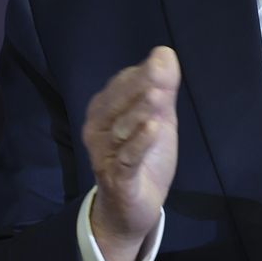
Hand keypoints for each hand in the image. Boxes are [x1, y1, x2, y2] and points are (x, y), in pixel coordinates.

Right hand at [82, 46, 180, 260]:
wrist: (133, 208)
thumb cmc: (143, 158)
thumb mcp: (158, 119)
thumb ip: (162, 89)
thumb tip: (165, 52)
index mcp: (104, 111)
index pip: (120, 86)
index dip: (141, 73)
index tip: (162, 61)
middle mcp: (97, 130)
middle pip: (116, 104)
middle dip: (139, 86)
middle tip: (160, 71)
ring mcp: (104, 155)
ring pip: (121, 130)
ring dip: (139, 112)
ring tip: (158, 96)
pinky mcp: (117, 178)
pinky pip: (126, 158)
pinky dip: (139, 143)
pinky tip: (154, 128)